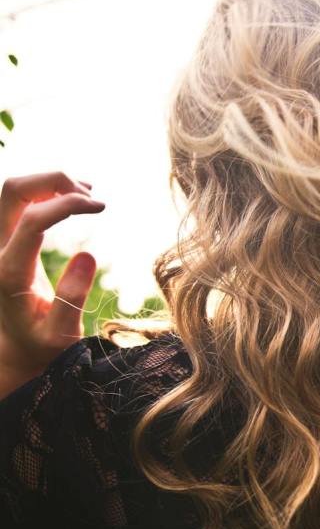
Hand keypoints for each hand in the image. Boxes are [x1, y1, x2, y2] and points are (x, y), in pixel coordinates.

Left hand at [0, 171, 105, 379]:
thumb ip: (72, 298)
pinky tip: (74, 197)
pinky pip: (20, 200)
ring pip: (14, 190)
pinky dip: (47, 190)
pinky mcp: (4, 239)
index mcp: (8, 273)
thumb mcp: (61, 333)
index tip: (101, 207)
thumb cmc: (42, 344)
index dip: (68, 204)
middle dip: (54, 181)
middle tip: (91, 196)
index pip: (33, 219)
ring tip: (87, 196)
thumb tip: (87, 255)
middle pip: (13, 191)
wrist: (15, 347)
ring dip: (51, 183)